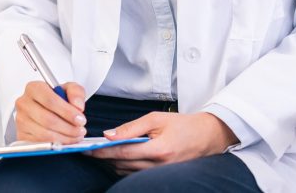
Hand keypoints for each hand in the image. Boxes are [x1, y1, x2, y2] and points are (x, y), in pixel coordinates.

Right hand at [14, 81, 87, 143]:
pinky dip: (56, 145)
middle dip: (68, 128)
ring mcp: (21, 120)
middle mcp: (24, 103)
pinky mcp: (21, 135)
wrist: (45, 108)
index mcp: (33, 88)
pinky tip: (66, 140)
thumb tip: (78, 106)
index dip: (67, 112)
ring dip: (65, 138)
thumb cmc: (55, 98)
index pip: (49, 100)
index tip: (80, 119)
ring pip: (45, 134)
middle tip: (80, 129)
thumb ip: (76, 93)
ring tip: (76, 135)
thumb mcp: (68, 89)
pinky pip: (41, 144)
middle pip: (48, 119)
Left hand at [86, 111, 237, 174]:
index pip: (123, 153)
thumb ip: (131, 128)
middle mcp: (159, 166)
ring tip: (100, 152)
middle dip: (104, 158)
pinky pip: (137, 174)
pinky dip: (125, 167)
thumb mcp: (155, 119)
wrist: (207, 136)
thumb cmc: (182, 124)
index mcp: (158, 150)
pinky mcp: (161, 176)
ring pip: (128, 172)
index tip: (87, 150)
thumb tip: (109, 134)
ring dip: (113, 163)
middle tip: (88, 150)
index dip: (103, 152)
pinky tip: (117, 158)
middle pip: (122, 165)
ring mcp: (161, 174)